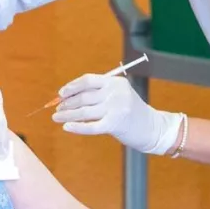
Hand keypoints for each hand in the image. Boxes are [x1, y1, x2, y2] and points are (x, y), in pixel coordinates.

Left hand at [52, 74, 182, 154]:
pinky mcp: (114, 125)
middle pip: (84, 96)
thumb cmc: (131, 112)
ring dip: (67, 115)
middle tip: (57, 108)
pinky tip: (66, 127)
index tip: (61, 93)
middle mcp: (115, 93)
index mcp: (115, 82)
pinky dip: (77, 127)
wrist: (152, 128)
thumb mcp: (119, 95)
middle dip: (67, 103)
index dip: (72, 86)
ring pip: (84, 111)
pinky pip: (90, 126)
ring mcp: (115, 109)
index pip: (88, 80)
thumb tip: (69, 97)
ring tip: (57, 117)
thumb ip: (99, 94)